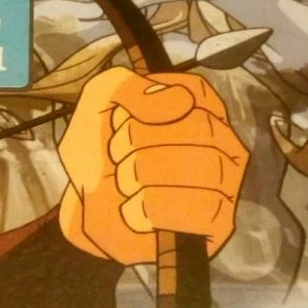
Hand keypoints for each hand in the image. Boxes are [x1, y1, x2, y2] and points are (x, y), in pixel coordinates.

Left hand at [58, 67, 247, 264]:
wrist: (83, 212)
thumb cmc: (98, 152)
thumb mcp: (99, 103)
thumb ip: (128, 85)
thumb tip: (178, 101)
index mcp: (201, 106)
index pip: (195, 93)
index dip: (148, 107)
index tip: (123, 118)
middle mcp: (223, 141)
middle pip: (201, 128)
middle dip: (140, 142)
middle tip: (118, 155)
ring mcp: (225, 182)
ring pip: (202, 167)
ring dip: (142, 176)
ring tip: (124, 184)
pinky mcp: (217, 222)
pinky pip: (199, 208)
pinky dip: (151, 209)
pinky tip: (134, 210)